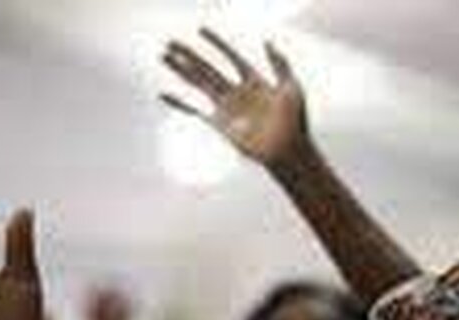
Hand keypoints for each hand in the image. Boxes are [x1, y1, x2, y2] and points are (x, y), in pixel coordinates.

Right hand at [161, 28, 307, 166]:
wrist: (288, 150)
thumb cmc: (295, 121)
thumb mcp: (291, 87)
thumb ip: (280, 64)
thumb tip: (268, 42)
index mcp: (255, 82)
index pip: (231, 57)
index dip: (217, 43)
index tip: (201, 30)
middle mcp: (238, 93)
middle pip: (208, 69)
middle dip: (189, 55)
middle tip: (171, 42)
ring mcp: (227, 108)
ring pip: (199, 84)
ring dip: (181, 70)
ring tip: (165, 56)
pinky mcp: (219, 124)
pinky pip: (194, 111)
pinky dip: (179, 103)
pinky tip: (163, 94)